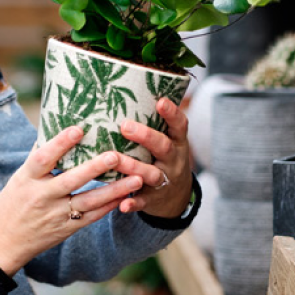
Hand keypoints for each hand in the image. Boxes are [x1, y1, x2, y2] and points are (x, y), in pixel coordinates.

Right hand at [0, 126, 142, 275]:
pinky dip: (109, 206)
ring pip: (88, 201)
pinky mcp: (67, 229)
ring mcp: (55, 215)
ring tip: (136, 178)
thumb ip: (39, 157)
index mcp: (27, 179)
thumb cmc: (12, 202)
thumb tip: (55, 125)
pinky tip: (126, 195)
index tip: (78, 128)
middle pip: (71, 180)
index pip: (43, 158)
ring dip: (114, 190)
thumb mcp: (19, 178)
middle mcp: (42, 196)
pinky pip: (92, 217)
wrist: (3, 242)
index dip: (60, 143)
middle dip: (94, 168)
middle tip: (116, 155)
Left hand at [112, 98, 192, 219]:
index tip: (161, 101)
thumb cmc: (162, 159)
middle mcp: (174, 161)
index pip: (180, 125)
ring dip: (133, 167)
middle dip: (146, 137)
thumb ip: (153, 123)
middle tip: (125, 126)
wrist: (175, 197)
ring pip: (151, 174)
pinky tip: (122, 204)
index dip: (172, 113)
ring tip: (114, 159)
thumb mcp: (166, 141)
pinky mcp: (154, 199)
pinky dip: (133, 203)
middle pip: (163, 147)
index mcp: (177, 143)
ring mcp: (165, 180)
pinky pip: (144, 201)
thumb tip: (126, 89)